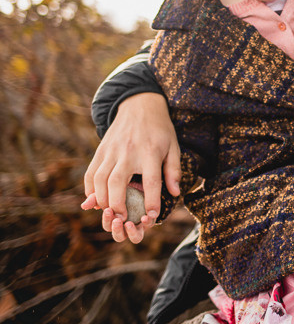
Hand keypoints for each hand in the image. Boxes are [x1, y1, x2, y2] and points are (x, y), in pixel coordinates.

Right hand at [82, 93, 180, 242]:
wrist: (139, 105)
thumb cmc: (160, 130)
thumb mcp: (173, 146)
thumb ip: (173, 171)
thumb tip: (174, 193)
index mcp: (150, 152)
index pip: (151, 180)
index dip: (151, 200)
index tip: (151, 216)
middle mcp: (128, 151)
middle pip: (117, 181)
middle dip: (117, 204)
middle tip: (122, 219)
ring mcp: (111, 150)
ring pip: (99, 178)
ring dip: (101, 199)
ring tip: (108, 212)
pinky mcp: (101, 150)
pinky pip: (90, 172)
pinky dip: (89, 188)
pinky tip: (94, 200)